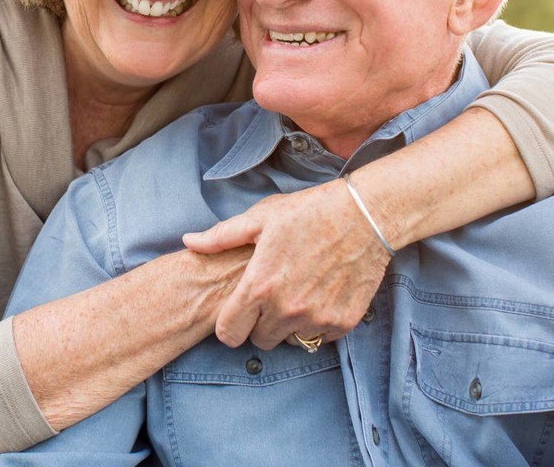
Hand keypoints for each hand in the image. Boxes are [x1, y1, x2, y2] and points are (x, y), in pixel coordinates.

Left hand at [182, 179, 390, 349]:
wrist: (364, 215)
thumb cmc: (309, 212)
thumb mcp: (260, 218)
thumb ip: (221, 237)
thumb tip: (189, 241)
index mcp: (259, 286)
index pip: (229, 333)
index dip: (230, 324)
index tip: (239, 312)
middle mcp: (285, 309)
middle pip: (259, 341)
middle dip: (261, 323)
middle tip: (272, 296)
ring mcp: (316, 318)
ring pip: (289, 341)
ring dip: (289, 325)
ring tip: (297, 293)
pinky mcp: (342, 322)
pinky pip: (320, 338)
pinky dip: (317, 323)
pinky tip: (320, 296)